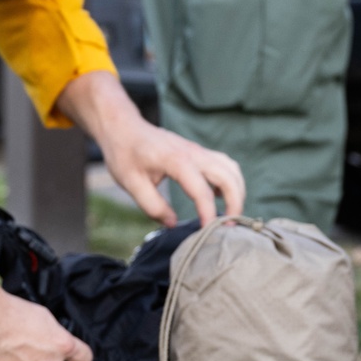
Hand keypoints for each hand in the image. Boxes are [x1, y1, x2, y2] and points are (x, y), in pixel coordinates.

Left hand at [56, 71, 244, 225]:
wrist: (124, 127)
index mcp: (176, 160)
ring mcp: (198, 150)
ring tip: (229, 215)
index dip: (207, 214)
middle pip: (228, 177)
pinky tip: (219, 197)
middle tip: (229, 228)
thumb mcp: (131, 183)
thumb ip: (152, 206)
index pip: (201, 191)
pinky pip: (224, 164)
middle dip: (234, 203)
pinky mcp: (198, 151)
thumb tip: (173, 224)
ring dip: (236, 191)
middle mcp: (193, 153)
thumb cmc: (125, 153)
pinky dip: (229, 181)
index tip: (206, 233)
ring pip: (231, 169)